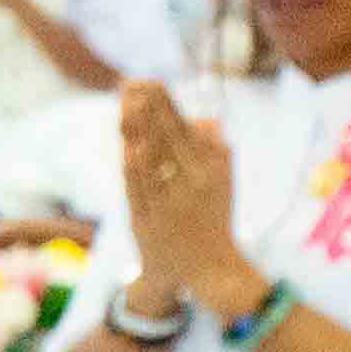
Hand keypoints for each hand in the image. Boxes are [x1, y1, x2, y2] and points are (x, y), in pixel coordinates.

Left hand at [110, 82, 251, 319]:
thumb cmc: (213, 217)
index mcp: (211, 172)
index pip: (184, 130)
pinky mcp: (149, 223)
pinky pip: (140, 193)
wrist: (209, 270)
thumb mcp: (224, 183)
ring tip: (127, 105)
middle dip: (149, 109)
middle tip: (133, 82)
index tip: (151, 81)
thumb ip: (215, 149)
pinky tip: (128, 149)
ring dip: (139, 132)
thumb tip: (205, 120)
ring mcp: (169, 206)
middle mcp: (192, 186)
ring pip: (151, 163)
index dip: (166, 105)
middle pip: (166, 141)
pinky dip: (135, 171)